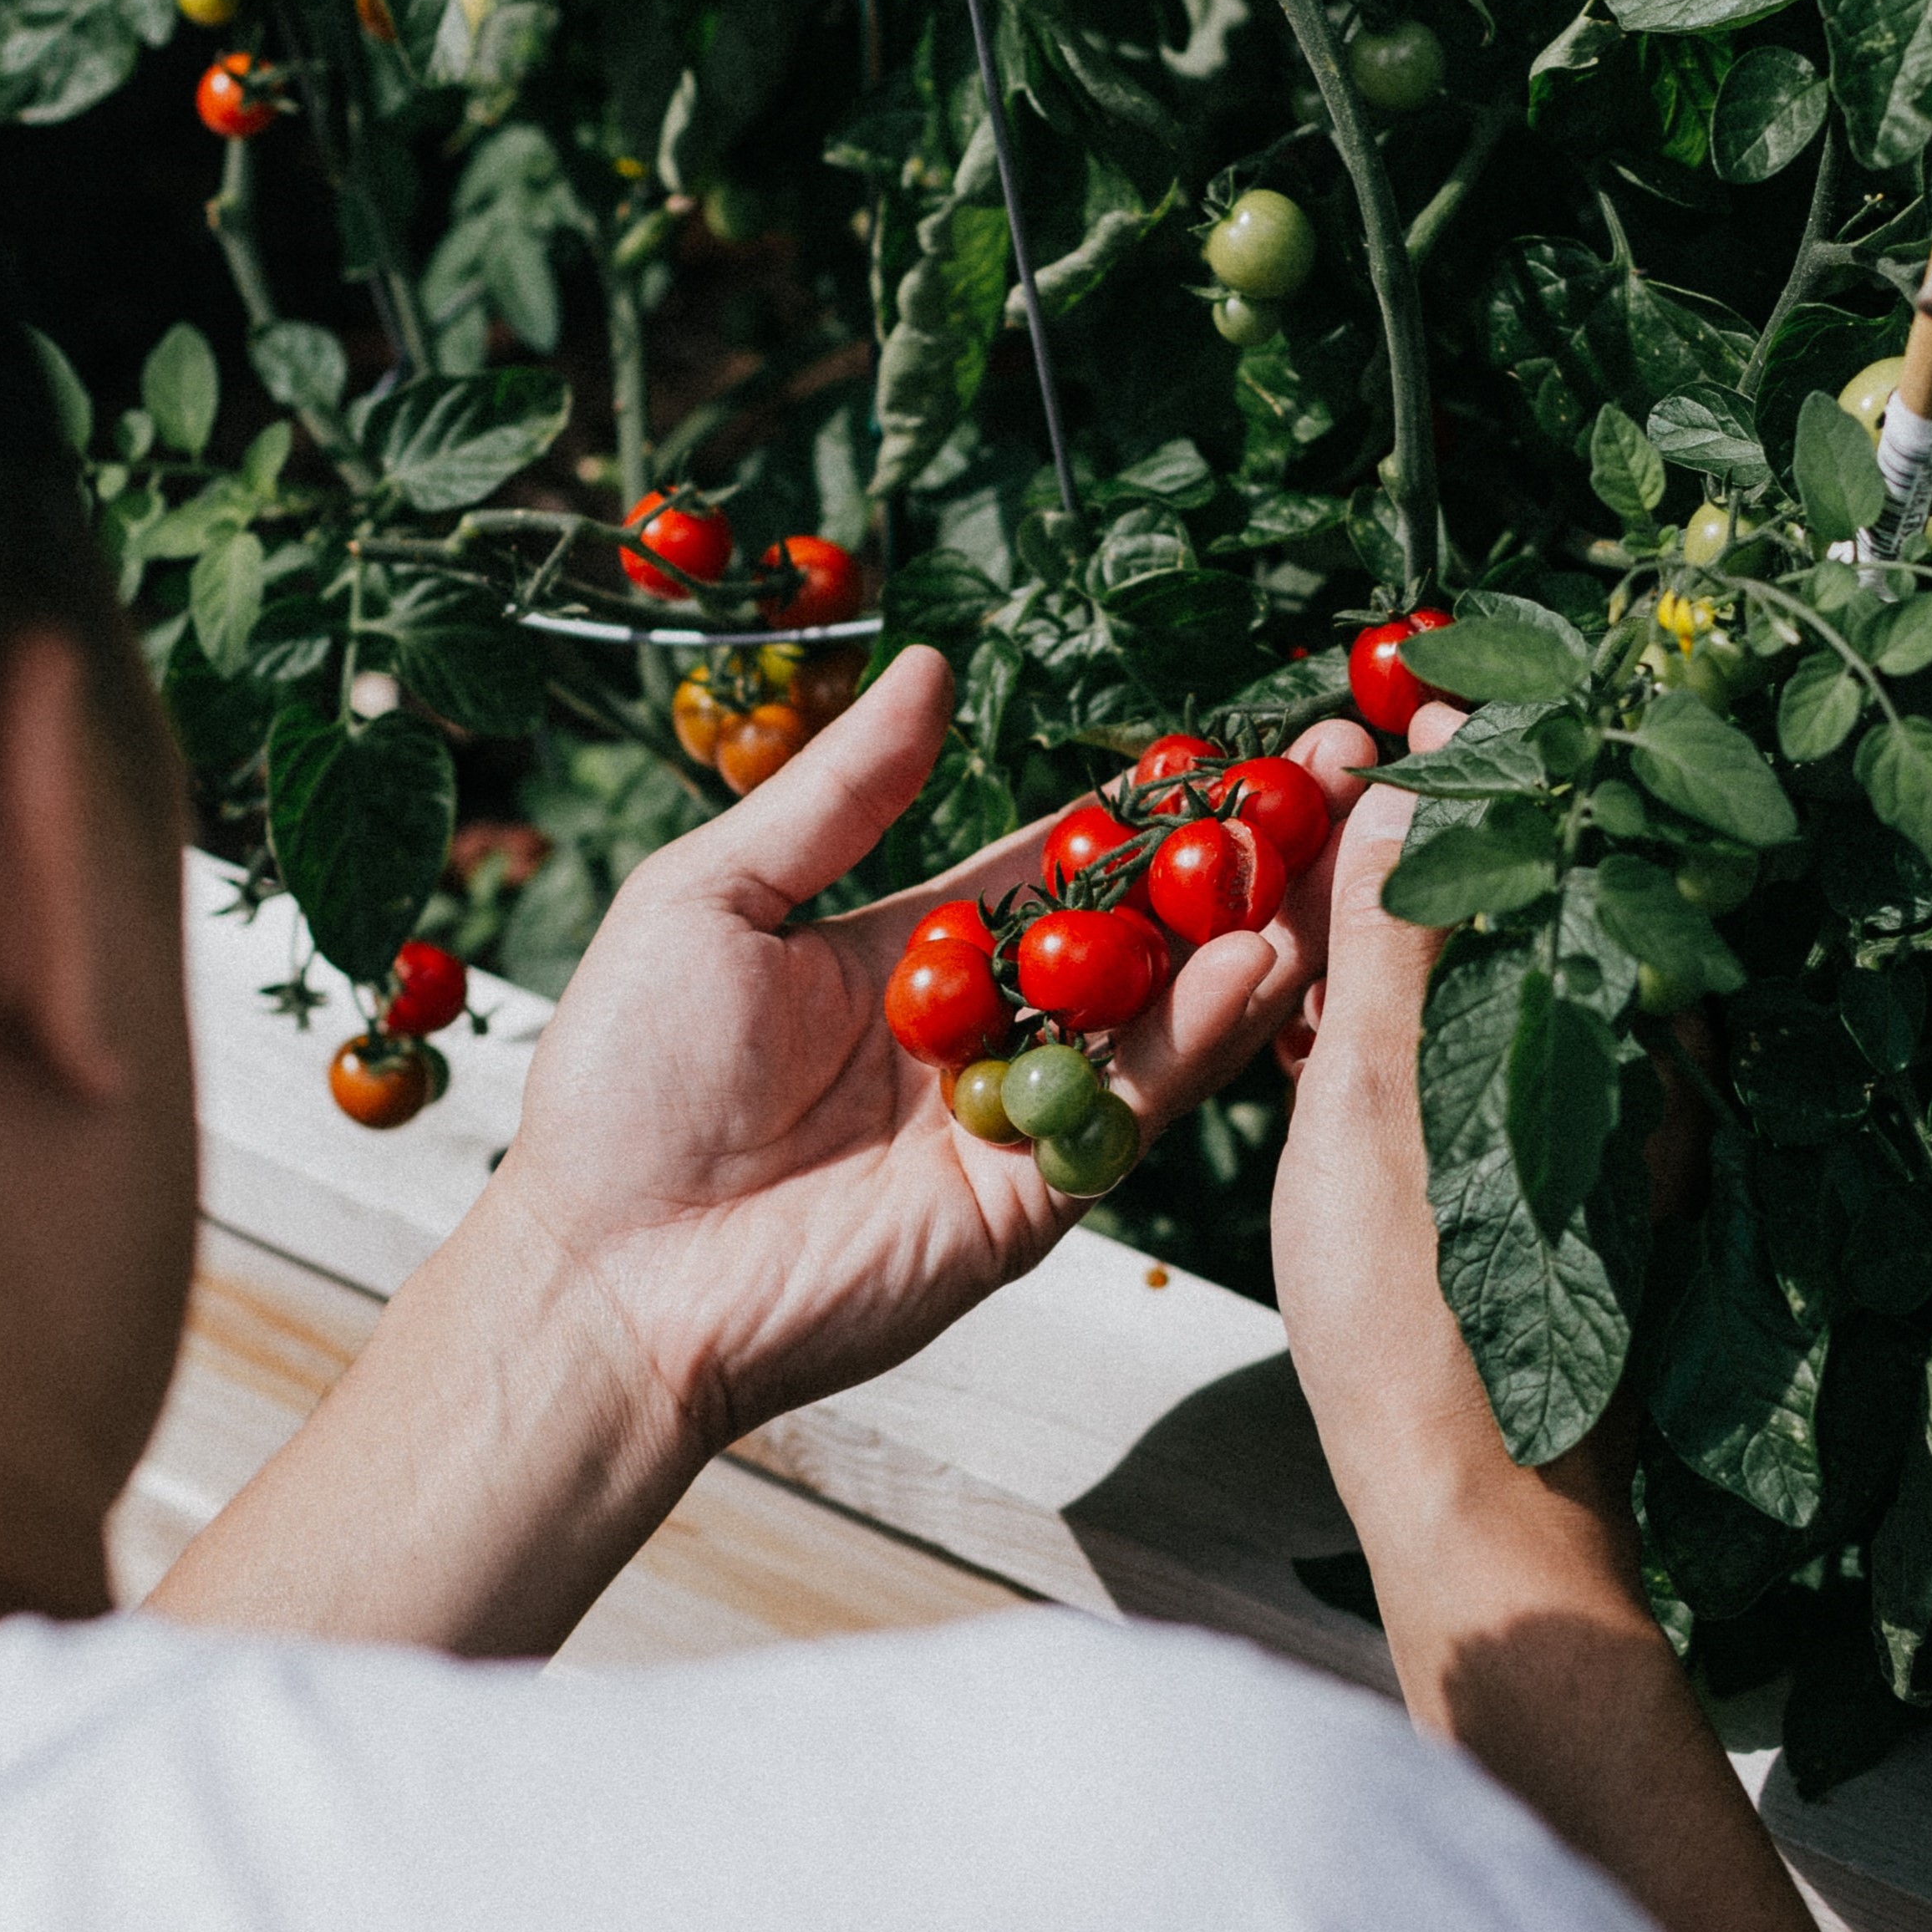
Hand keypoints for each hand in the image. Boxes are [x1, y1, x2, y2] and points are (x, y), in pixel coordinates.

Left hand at [492, 645, 1379, 1450]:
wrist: (607, 1267)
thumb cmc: (624, 1078)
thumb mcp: (714, 895)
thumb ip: (839, 793)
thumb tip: (929, 664)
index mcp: (907, 956)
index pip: (1055, 869)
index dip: (1140, 811)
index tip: (1229, 747)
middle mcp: (979, 1035)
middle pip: (1132, 938)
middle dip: (1227, 863)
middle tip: (1324, 782)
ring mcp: (1013, 1119)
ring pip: (1156, 1016)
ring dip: (1244, 936)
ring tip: (1322, 855)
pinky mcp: (1030, 1200)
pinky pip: (1130, 1108)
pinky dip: (1200, 1036)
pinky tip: (1259, 960)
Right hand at [1268, 696, 1636, 1544]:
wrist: (1471, 1507)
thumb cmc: (1422, 1316)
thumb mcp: (1381, 1101)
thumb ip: (1392, 938)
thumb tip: (1406, 778)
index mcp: (1605, 1025)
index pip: (1553, 833)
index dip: (1477, 750)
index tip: (1403, 687)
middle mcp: (1613, 1062)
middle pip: (1519, 898)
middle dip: (1424, 825)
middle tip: (1325, 771)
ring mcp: (1576, 1123)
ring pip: (1483, 978)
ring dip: (1395, 922)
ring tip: (1294, 875)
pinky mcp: (1535, 1178)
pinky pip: (1465, 1054)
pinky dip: (1394, 1014)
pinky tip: (1311, 1015)